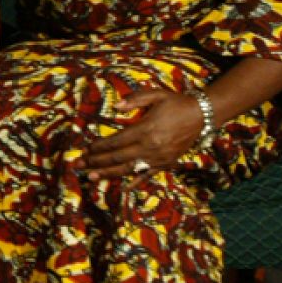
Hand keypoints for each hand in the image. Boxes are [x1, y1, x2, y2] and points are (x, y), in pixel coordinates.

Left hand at [82, 89, 204, 184]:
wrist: (203, 115)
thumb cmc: (176, 103)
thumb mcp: (156, 94)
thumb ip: (135, 99)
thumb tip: (116, 106)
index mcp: (146, 130)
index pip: (115, 142)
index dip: (98, 147)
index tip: (85, 149)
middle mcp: (151, 147)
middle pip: (117, 158)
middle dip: (95, 162)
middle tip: (78, 165)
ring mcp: (159, 158)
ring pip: (129, 169)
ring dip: (108, 174)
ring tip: (91, 177)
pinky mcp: (166, 164)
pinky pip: (147, 175)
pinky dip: (135, 182)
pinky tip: (123, 188)